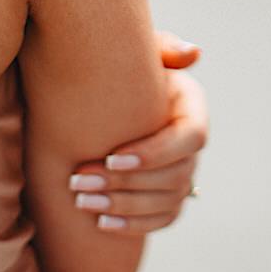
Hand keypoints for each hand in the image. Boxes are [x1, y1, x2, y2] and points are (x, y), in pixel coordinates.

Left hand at [69, 32, 208, 234]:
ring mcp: (183, 173)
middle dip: (127, 183)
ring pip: (167, 201)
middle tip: (78, 180)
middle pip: (176, 175)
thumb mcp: (139, 51)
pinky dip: (133, 225)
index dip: (156, 152)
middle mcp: (192, 144)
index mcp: (192, 107)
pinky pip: (161, 219)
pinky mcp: (168, 197)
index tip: (113, 156)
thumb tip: (191, 53)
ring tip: (81, 200)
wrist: (100, 94)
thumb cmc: (117, 66)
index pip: (192, 137)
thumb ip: (162, 45)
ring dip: (123, 206)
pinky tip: (100, 223)